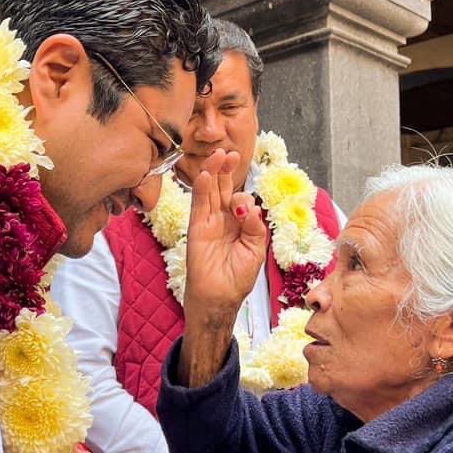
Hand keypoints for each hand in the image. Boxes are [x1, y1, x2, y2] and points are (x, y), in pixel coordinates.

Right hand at [183, 148, 266, 322]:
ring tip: (218, 155)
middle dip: (226, 170)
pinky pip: (198, 206)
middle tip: (230, 153)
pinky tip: (206, 175)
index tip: (248, 209)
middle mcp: (222, 220)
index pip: (240, 199)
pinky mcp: (196, 230)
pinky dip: (201, 190)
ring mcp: (208, 223)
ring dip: (212, 172)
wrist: (221, 299)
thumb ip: (255, 227)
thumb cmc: (237, 278)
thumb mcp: (256, 250)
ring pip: (209, 192)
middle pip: (222, 188)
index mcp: (238, 224)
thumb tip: (249, 207)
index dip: (244, 195)